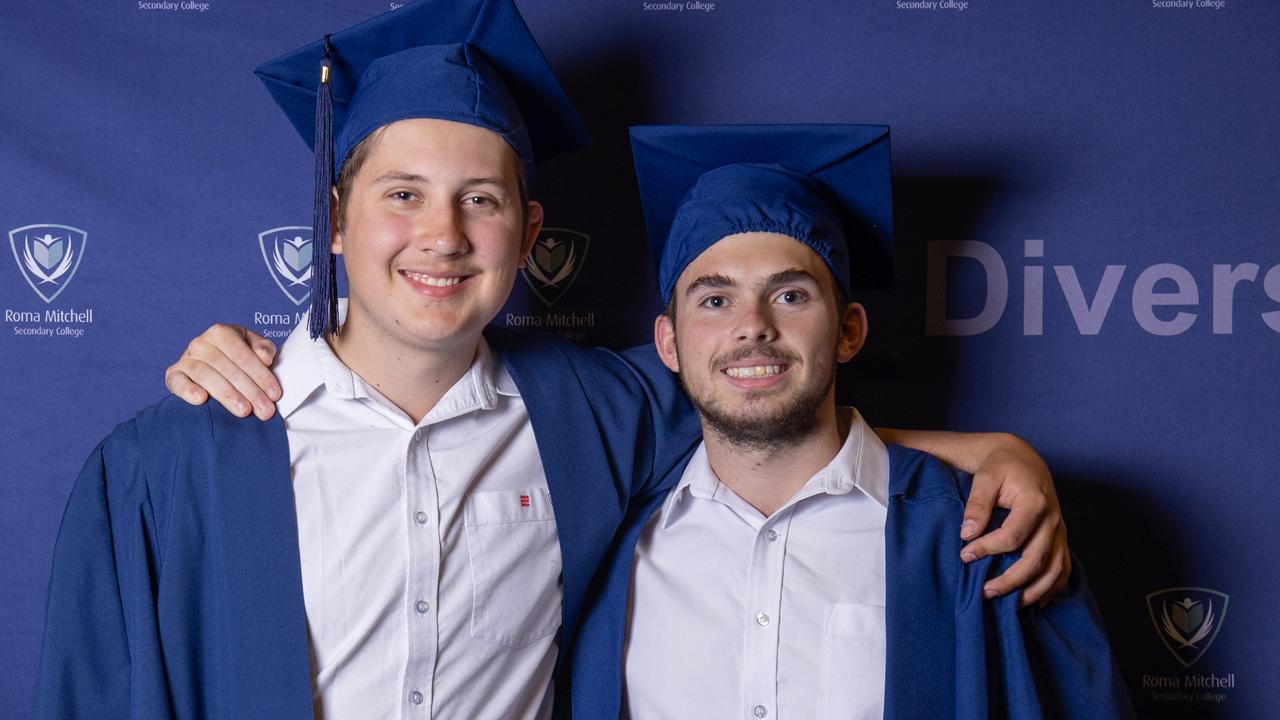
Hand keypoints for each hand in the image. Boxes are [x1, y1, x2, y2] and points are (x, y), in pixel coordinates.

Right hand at [164, 324, 280, 419]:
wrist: (213, 363)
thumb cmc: (238, 355)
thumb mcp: (255, 346)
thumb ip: (264, 348)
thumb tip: (265, 357)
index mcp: (221, 333)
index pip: (242, 354)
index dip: (260, 374)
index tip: (275, 394)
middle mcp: (201, 343)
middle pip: (227, 368)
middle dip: (249, 391)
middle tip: (265, 411)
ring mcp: (185, 359)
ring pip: (206, 376)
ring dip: (227, 395)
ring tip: (244, 411)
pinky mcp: (174, 375)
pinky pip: (177, 381)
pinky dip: (187, 390)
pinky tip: (201, 399)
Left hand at [958, 436, 1068, 606]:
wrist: (1024, 460)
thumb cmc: (1001, 468)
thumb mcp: (985, 478)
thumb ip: (977, 505)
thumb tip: (967, 534)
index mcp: (1034, 502)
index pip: (1012, 536)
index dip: (987, 549)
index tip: (965, 554)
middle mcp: (1053, 519)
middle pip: (1036, 559)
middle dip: (1010, 580)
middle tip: (984, 592)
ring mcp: (1060, 531)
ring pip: (1054, 570)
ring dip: (1033, 591)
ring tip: (1009, 605)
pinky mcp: (1061, 538)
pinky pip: (1064, 569)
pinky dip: (1053, 588)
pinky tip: (1037, 602)